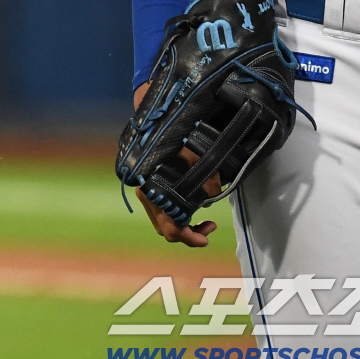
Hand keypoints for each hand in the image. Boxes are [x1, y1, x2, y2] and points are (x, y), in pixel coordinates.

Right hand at [130, 81, 220, 247]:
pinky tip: (190, 205)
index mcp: (154, 190)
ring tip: (203, 220)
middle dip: (189, 234)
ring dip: (184, 226)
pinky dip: (177, 214)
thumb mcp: (196, 157)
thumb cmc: (176, 137)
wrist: (154, 121)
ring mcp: (146, 192)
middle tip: (208, 227)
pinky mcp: (149, 188)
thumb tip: (213, 197)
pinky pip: (162, 211)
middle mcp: (147, 195)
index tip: (206, 237)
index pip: (171, 227)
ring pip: (164, 223)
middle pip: (166, 230)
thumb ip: (208, 181)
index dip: (190, 237)